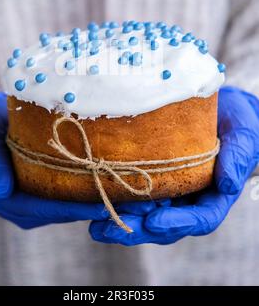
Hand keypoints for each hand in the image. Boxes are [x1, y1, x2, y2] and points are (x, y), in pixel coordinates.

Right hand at [0, 92, 108, 228]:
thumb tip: (1, 192)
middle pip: (59, 213)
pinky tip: (106, 183)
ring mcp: (34, 200)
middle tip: (119, 202)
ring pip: (66, 208)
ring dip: (90, 202)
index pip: (41, 210)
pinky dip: (85, 192)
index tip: (98, 206)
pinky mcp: (45, 190)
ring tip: (119, 195)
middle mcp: (21, 207)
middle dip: (88, 209)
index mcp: (5, 200)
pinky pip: (67, 195)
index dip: (71, 210)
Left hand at [89, 86, 258, 244]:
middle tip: (110, 230)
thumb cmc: (238, 121)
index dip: (178, 224)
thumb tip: (228, 185)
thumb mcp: (244, 135)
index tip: (154, 221)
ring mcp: (170, 190)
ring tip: (96, 224)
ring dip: (120, 221)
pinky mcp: (152, 175)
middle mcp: (190, 198)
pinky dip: (115, 198)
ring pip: (146, 214)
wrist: (220, 108)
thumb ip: (239, 157)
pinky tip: (93, 199)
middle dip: (138, 230)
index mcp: (214, 195)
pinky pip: (134, 192)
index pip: (200, 219)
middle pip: (165, 225)